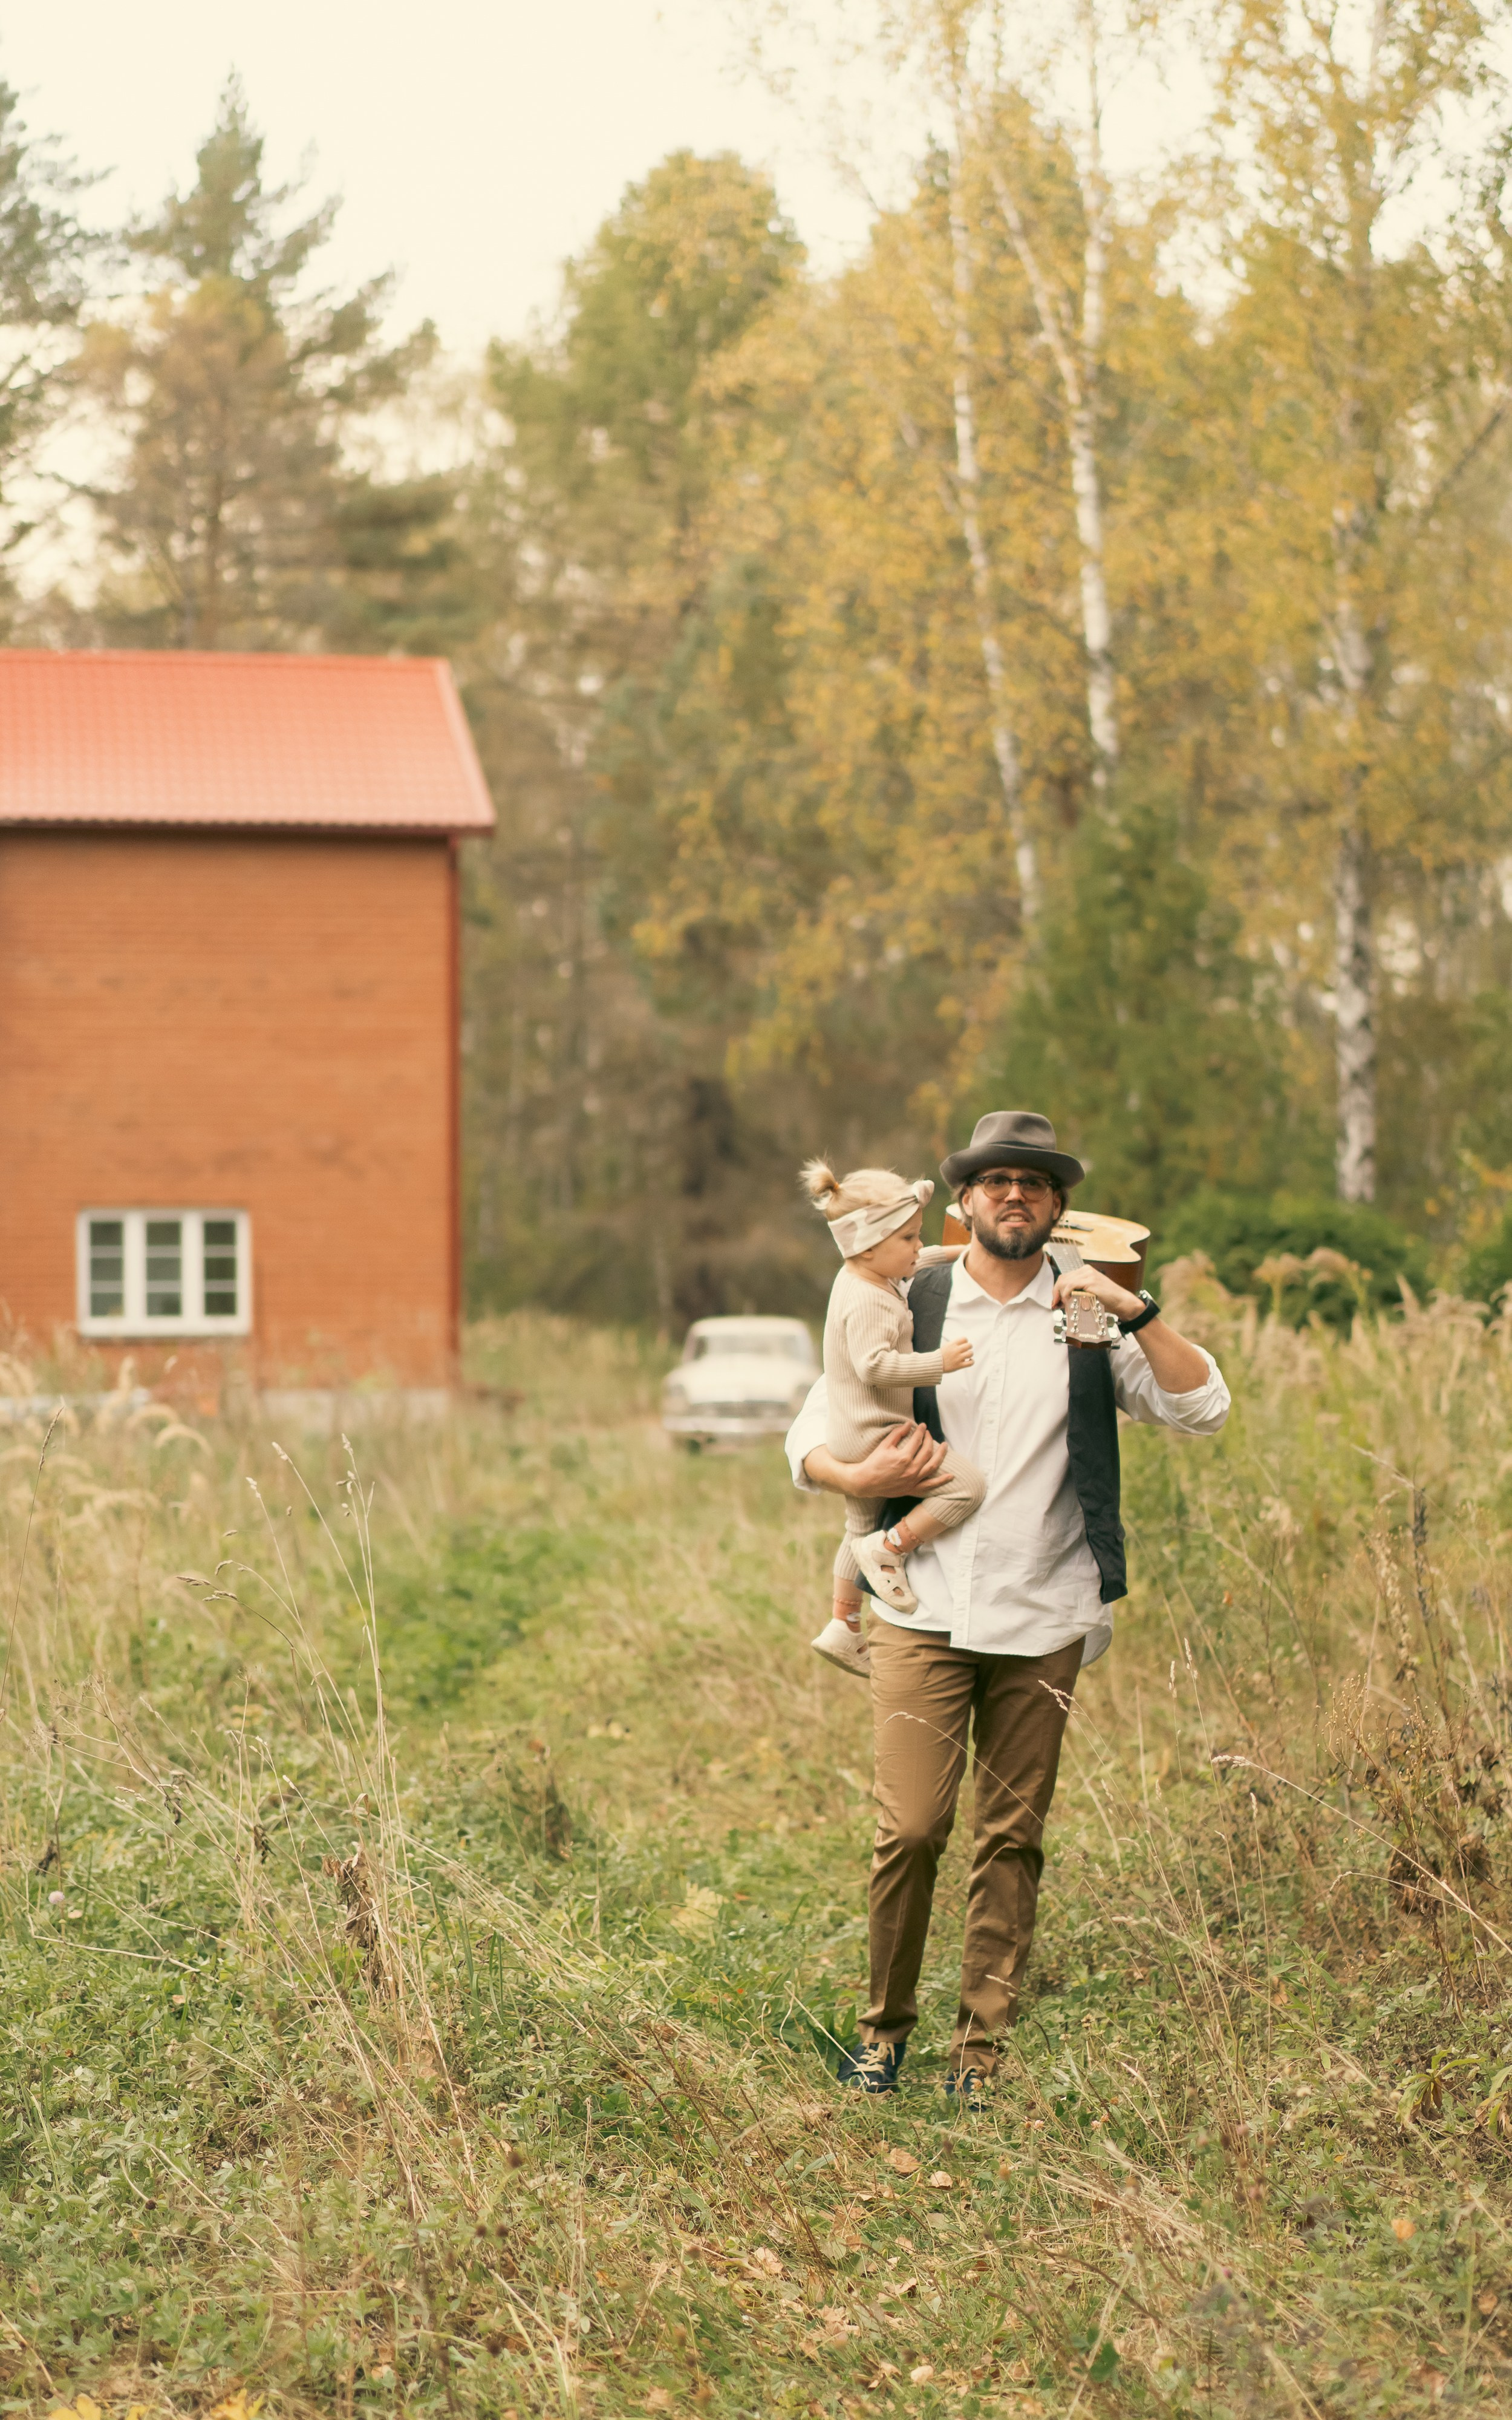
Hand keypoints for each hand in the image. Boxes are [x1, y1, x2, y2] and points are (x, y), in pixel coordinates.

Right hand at [803, 1421, 949, 1498]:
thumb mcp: (884, 1445)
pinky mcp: (912, 1489)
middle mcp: (911, 1469)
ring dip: (941, 1455)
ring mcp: (913, 1480)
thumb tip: (909, 1424)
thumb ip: (898, 1434)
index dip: (921, 1431)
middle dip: (930, 1440)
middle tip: (929, 1434)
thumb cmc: (874, 1462)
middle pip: (927, 1451)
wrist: (866, 1482)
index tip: (922, 1426)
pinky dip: (941, 1481)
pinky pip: (930, 1485)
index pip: (918, 1440)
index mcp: (904, 1457)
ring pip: (933, 1466)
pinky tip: (950, 1475)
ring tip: (945, 1446)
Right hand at [940, 1335, 973, 1372]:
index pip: (965, 1339)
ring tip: (966, 1356)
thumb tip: (965, 1342)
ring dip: (970, 1354)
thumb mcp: (947, 1346)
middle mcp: (956, 1350)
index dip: (965, 1342)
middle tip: (966, 1350)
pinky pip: (971, 1362)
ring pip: (971, 1353)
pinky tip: (969, 1360)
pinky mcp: (959, 1366)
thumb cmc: (941, 1355)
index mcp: (952, 1344)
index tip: (963, 1345)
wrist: (934, 1364)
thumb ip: (955, 1344)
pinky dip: (972, 1361)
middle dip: (969, 1347)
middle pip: (969, 1345)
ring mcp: (958, 1358)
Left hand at [1050, 1265, 1145, 1323]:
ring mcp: (1089, 1274)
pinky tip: (1068, 1300)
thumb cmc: (1107, 1300)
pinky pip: (1071, 1285)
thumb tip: (1061, 1300)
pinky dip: (1066, 1293)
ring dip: (1061, 1294)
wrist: (1121, 1301)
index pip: (1064, 1277)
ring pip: (1065, 1282)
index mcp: (1085, 1271)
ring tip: (1063, 1304)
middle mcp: (1086, 1270)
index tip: (1055, 1302)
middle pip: (1062, 1279)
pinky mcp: (1091, 1281)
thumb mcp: (1088, 1294)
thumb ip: (1076, 1293)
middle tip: (1056, 1305)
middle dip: (1056, 1293)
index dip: (1057, 1290)